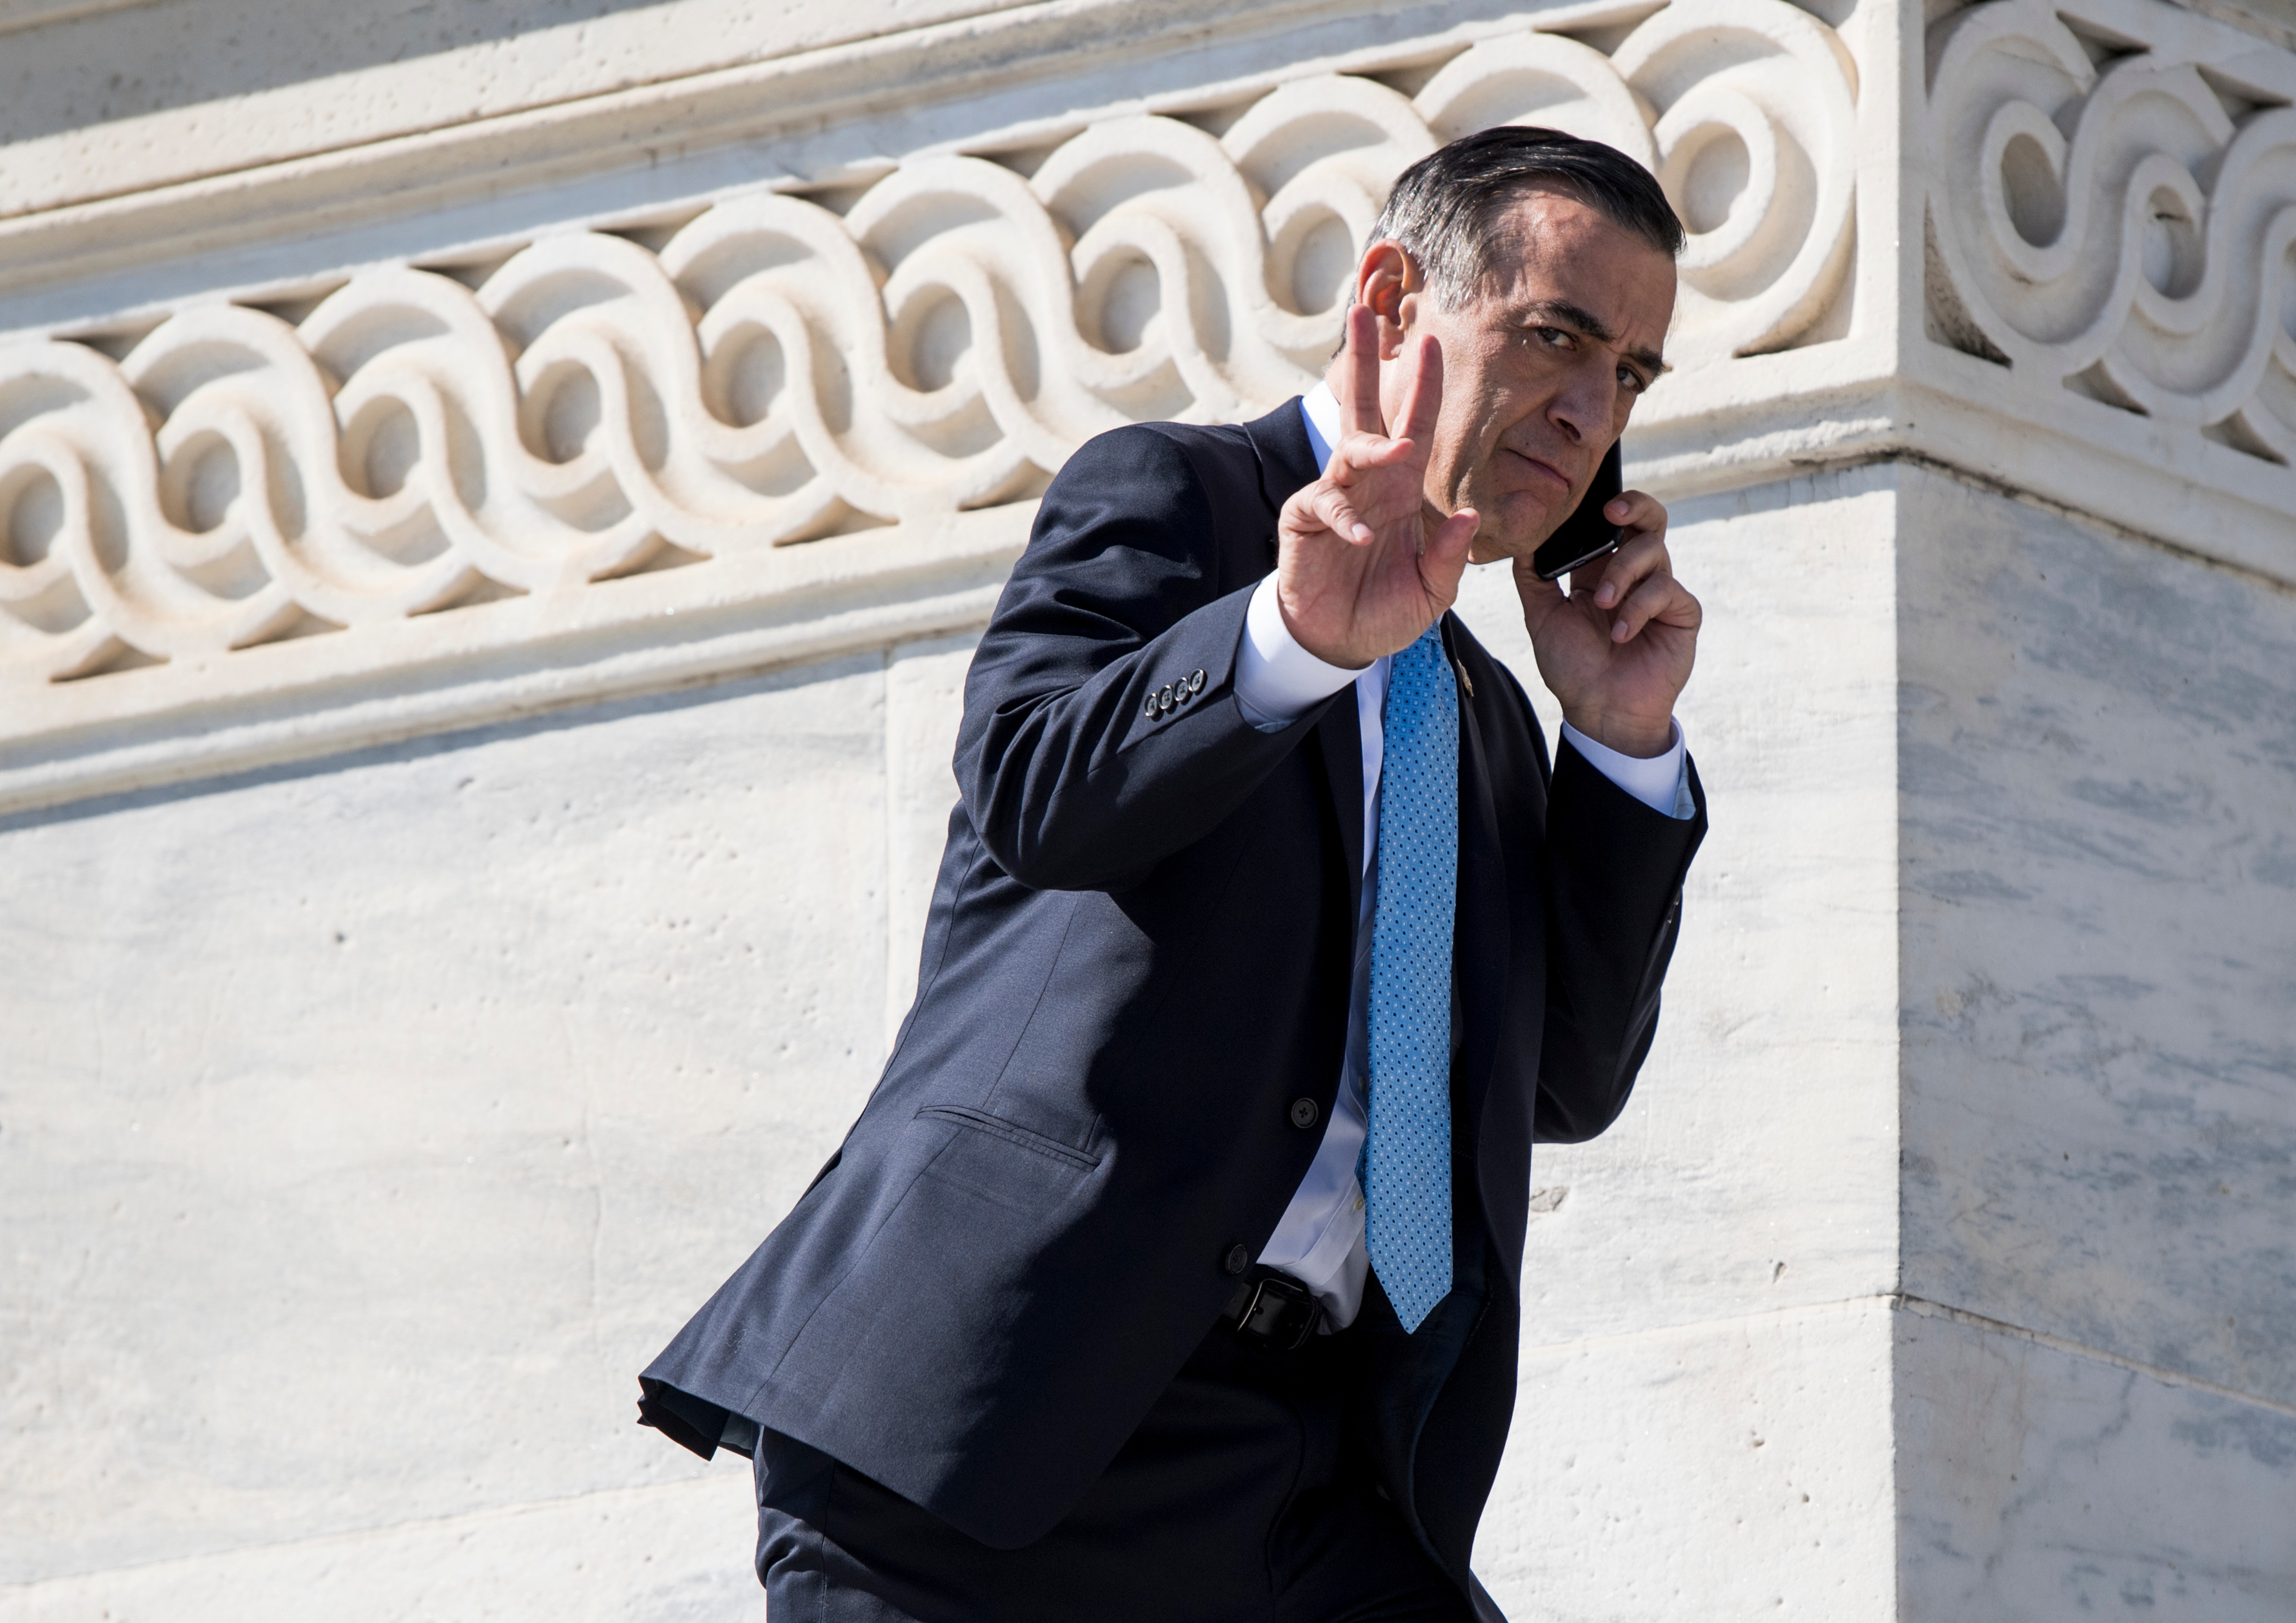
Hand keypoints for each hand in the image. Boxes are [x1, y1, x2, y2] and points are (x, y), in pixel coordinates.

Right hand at [1274, 305, 1479, 668]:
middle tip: (1362, 313)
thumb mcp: (1433, 588)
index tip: (1430, 339)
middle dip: (1364, 361)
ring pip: (1347, 450)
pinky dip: (1349, 522)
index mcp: (1400, 486)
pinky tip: (1366, 540)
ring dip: (1371, 446)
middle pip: (1365, 409)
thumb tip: (1470, 516)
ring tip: (1396, 451)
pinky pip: (1327, 507)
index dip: (1424, 385)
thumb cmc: (1385, 608)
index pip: (1416, 425)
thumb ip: (1450, 554)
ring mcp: (1334, 496)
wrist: (1340, 641)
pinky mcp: (1305, 520)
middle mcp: (1367, 480)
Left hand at [1515, 489, 1698, 756]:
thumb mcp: (1543, 616)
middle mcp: (1635, 575)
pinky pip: (1667, 590)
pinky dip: (1639, 607)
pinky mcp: (1682, 613)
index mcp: (1603, 569)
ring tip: (1602, 604)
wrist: (1599, 711)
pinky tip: (1620, 633)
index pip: (1612, 523)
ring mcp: (1660, 592)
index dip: (1605, 504)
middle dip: (1634, 507)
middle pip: (1648, 520)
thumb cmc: (1573, 667)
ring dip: (1623, 572)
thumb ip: (1532, 576)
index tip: (1587, 498)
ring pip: (1654, 551)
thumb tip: (1519, 537)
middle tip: (1611, 514)